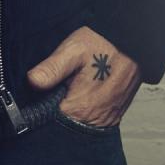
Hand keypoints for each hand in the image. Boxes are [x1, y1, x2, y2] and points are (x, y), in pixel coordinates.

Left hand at [26, 25, 141, 126]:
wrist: (132, 43)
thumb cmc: (102, 44)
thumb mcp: (72, 50)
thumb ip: (52, 68)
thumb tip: (32, 82)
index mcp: (80, 109)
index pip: (50, 120)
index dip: (41, 107)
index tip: (38, 93)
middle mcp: (94, 120)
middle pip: (64, 122)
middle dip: (55, 107)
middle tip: (55, 84)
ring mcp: (106, 119)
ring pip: (78, 120)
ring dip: (70, 107)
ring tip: (70, 86)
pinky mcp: (112, 115)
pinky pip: (92, 117)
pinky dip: (83, 107)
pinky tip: (81, 90)